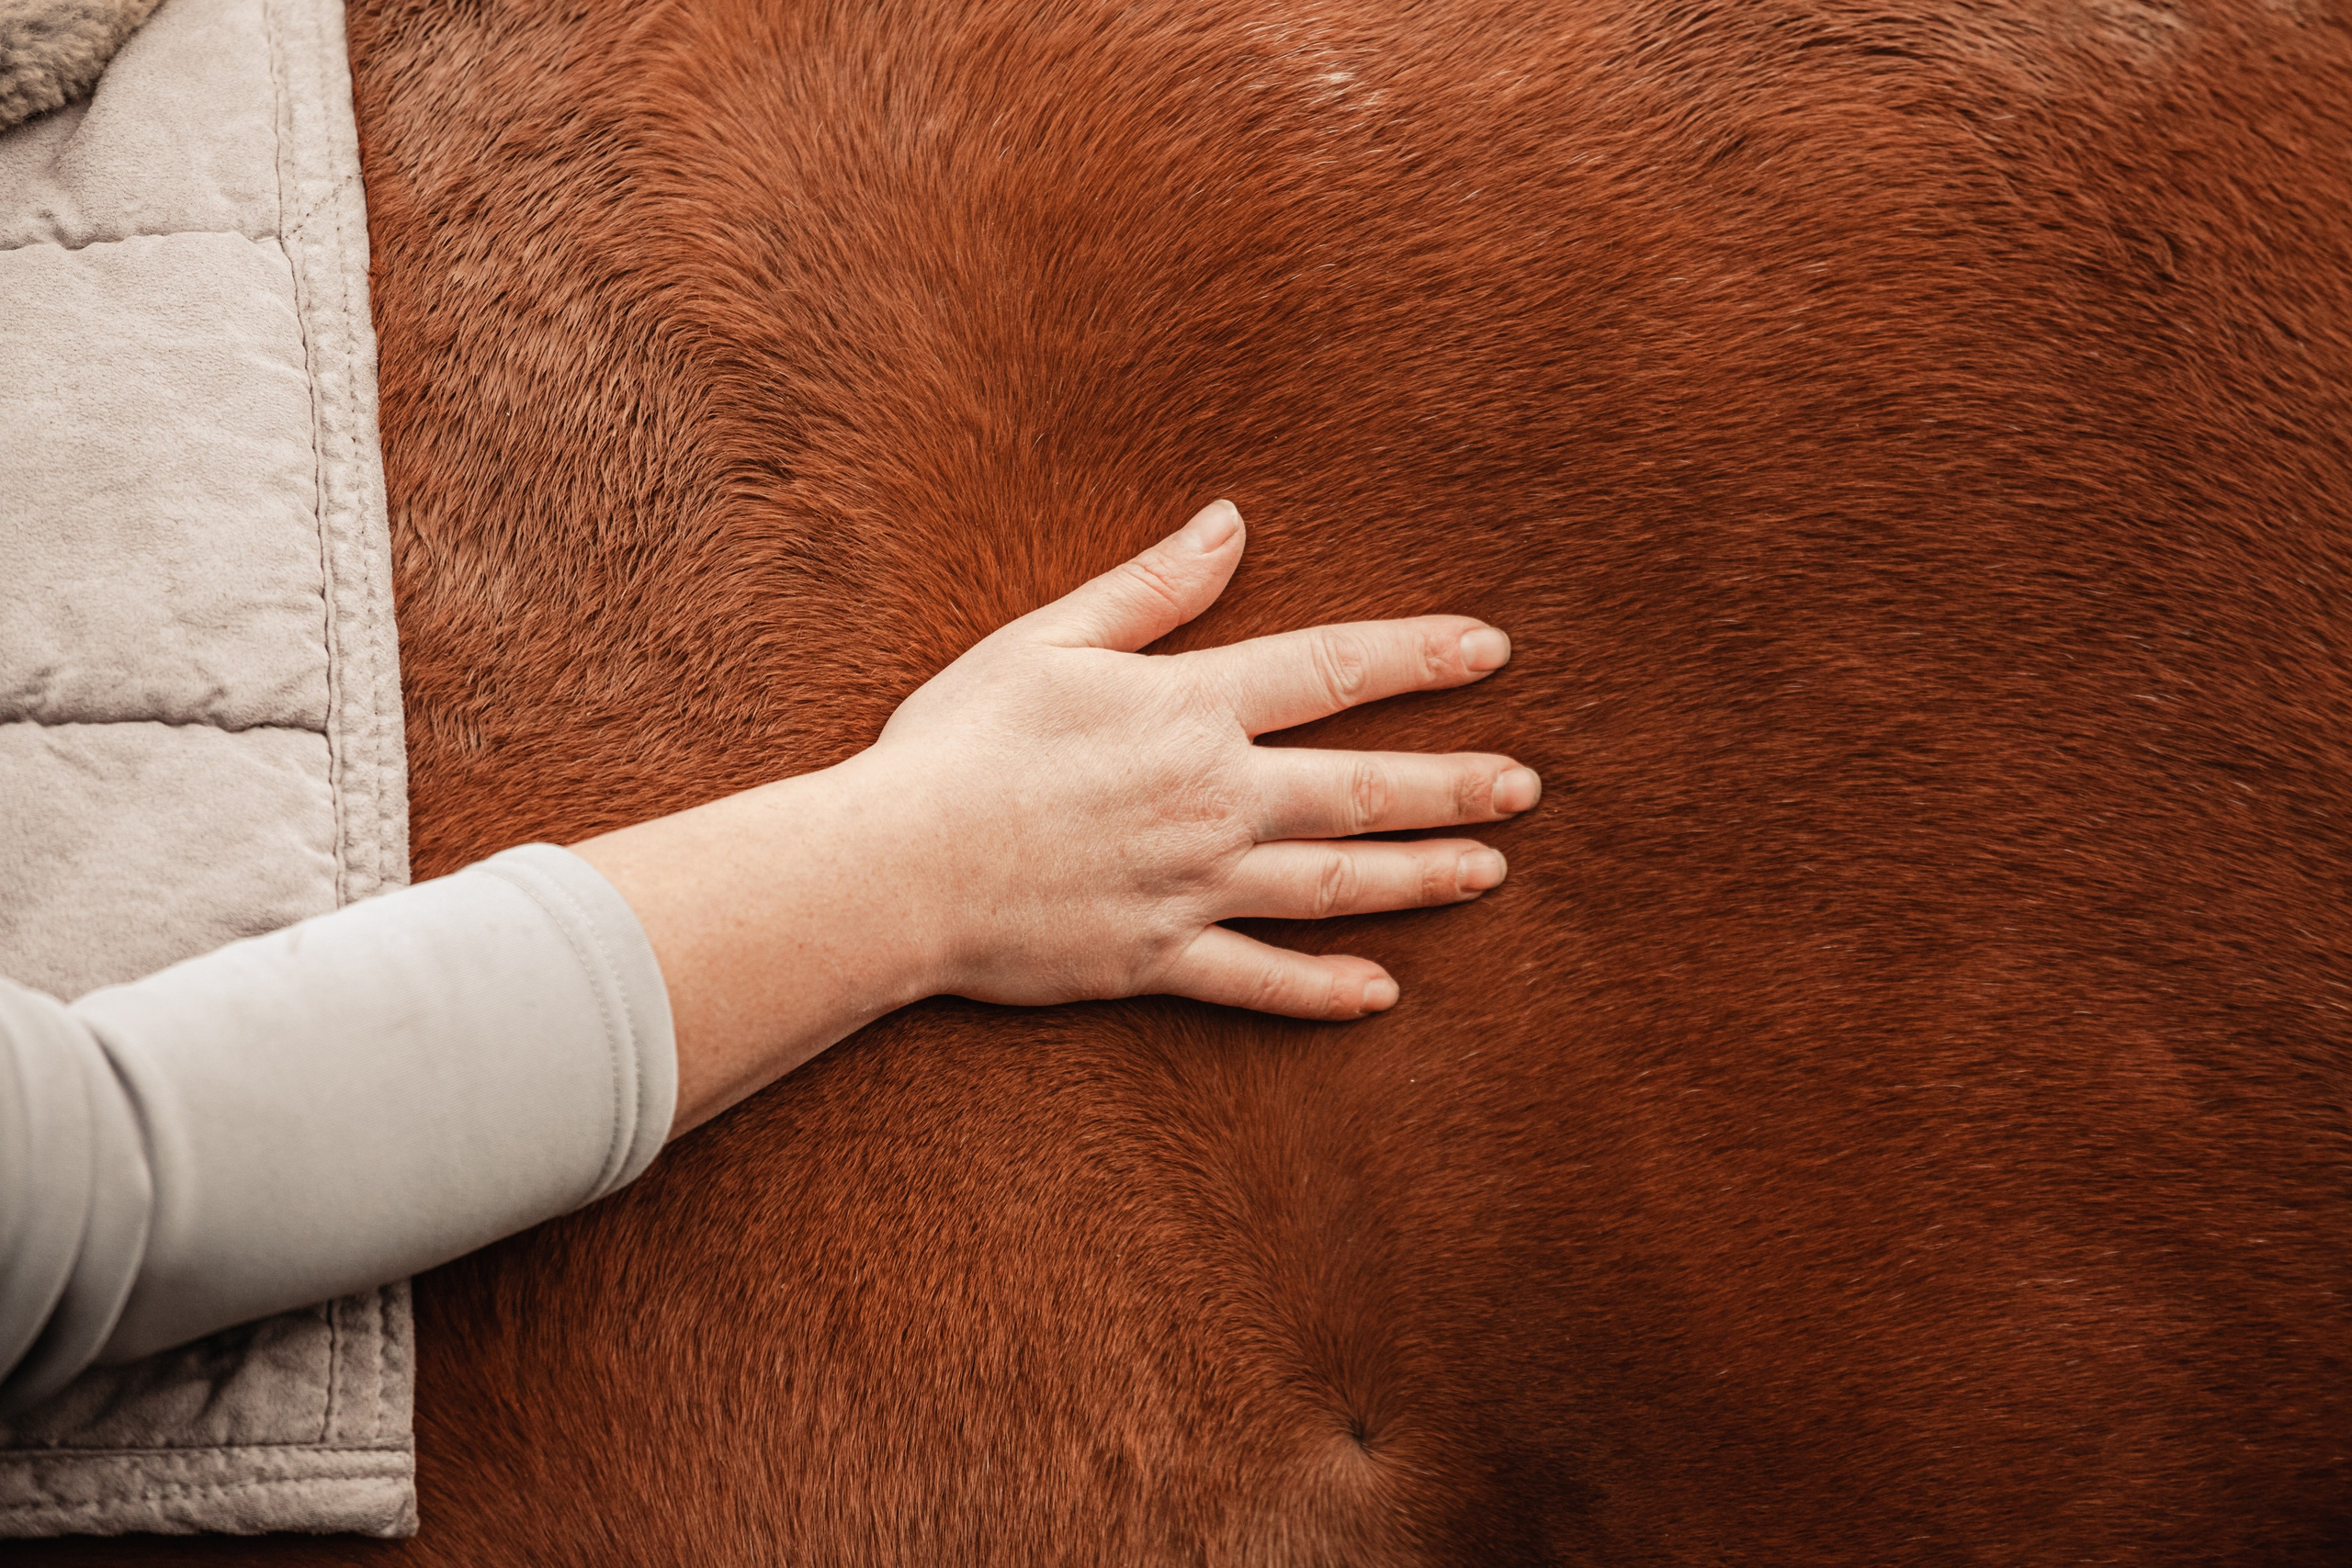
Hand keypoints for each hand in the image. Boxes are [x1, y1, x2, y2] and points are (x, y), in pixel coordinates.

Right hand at [863, 499, 1537, 1017]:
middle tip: (1526, 787)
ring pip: (1334, 883)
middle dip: (1454, 786)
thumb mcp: (1048, 639)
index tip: (1491, 651)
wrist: (895, 868)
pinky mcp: (1158, 959)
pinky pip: (1260, 981)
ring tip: (1490, 872)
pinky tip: (1382, 993)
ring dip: (1419, 877)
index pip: (1333, 670)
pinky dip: (1323, 990)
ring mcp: (1194, 886)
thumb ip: (1151, 587)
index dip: (1419, 656)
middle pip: (1361, 788)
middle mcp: (1213, 798)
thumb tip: (1230, 523)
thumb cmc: (957, 743)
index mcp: (1189, 709)